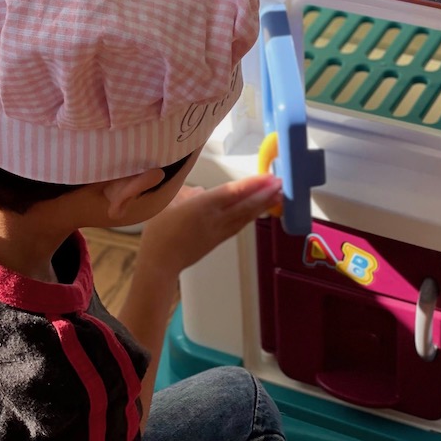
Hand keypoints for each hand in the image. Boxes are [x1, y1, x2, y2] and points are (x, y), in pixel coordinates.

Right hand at [137, 174, 281, 278]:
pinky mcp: (219, 241)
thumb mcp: (166, 203)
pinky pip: (239, 225)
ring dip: (263, 205)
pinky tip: (260, 211)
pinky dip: (251, 216)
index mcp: (202, 206)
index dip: (252, 184)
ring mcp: (219, 231)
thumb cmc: (159, 231)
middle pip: (245, 205)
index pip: (232, 192)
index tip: (268, 177)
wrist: (160, 264)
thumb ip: (184, 194)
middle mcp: (215, 218)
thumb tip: (199, 192)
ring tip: (279, 195)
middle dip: (265, 193)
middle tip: (282, 183)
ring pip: (245, 216)